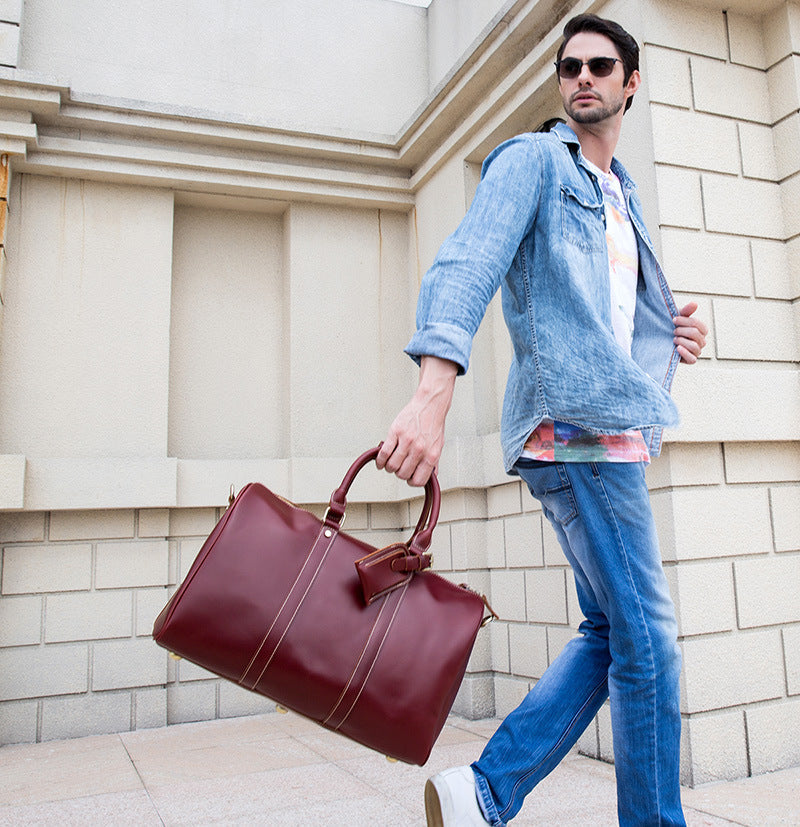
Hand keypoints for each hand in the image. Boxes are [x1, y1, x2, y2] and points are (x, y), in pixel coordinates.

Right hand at [376, 356, 457, 486]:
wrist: (430, 404)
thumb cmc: (433, 424)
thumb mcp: (438, 446)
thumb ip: (434, 463)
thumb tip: (430, 476)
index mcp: (431, 455)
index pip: (418, 480)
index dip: (411, 481)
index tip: (408, 477)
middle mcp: (419, 449)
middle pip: (402, 474)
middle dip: (399, 473)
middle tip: (398, 467)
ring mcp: (406, 441)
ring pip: (392, 466)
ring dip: (388, 467)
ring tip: (390, 462)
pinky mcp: (395, 432)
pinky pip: (384, 453)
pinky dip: (380, 460)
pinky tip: (380, 460)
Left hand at [673, 301, 707, 363]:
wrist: (662, 340)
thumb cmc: (673, 328)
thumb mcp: (678, 318)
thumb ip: (686, 311)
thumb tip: (694, 303)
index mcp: (701, 330)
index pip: (698, 324)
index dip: (685, 321)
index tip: (674, 319)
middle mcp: (701, 341)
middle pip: (695, 334)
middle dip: (682, 331)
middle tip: (673, 331)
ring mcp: (697, 351)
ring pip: (694, 346)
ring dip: (682, 341)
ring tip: (674, 339)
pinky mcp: (690, 360)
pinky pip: (692, 359)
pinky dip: (685, 353)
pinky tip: (677, 348)